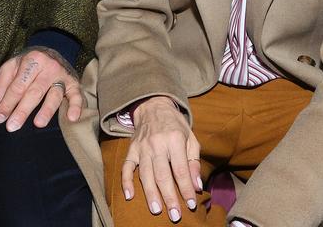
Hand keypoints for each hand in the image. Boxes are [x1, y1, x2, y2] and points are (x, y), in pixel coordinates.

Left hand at [0, 47, 82, 130]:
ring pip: (54, 95)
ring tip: (38, 124)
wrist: (51, 51)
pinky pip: (77, 95)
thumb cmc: (28, 63)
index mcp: (32, 60)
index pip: (18, 85)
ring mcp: (62, 75)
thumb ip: (2, 85)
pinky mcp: (74, 83)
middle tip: (12, 126)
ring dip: (47, 110)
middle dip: (22, 110)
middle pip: (34, 92)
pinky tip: (72, 117)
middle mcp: (49, 66)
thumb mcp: (11, 67)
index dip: (8, 103)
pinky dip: (76, 106)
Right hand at [122, 96, 200, 222]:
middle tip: (174, 215)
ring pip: (145, 174)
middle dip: (169, 197)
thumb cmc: (176, 125)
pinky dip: (126, 182)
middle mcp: (157, 144)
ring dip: (150, 194)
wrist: (153, 106)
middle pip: (162, 175)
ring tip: (156, 210)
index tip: (190, 204)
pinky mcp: (131, 149)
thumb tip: (196, 185)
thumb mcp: (190, 138)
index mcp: (175, 140)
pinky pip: (126, 167)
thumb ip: (193, 161)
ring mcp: (142, 147)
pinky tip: (129, 196)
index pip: (181, 170)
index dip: (185, 188)